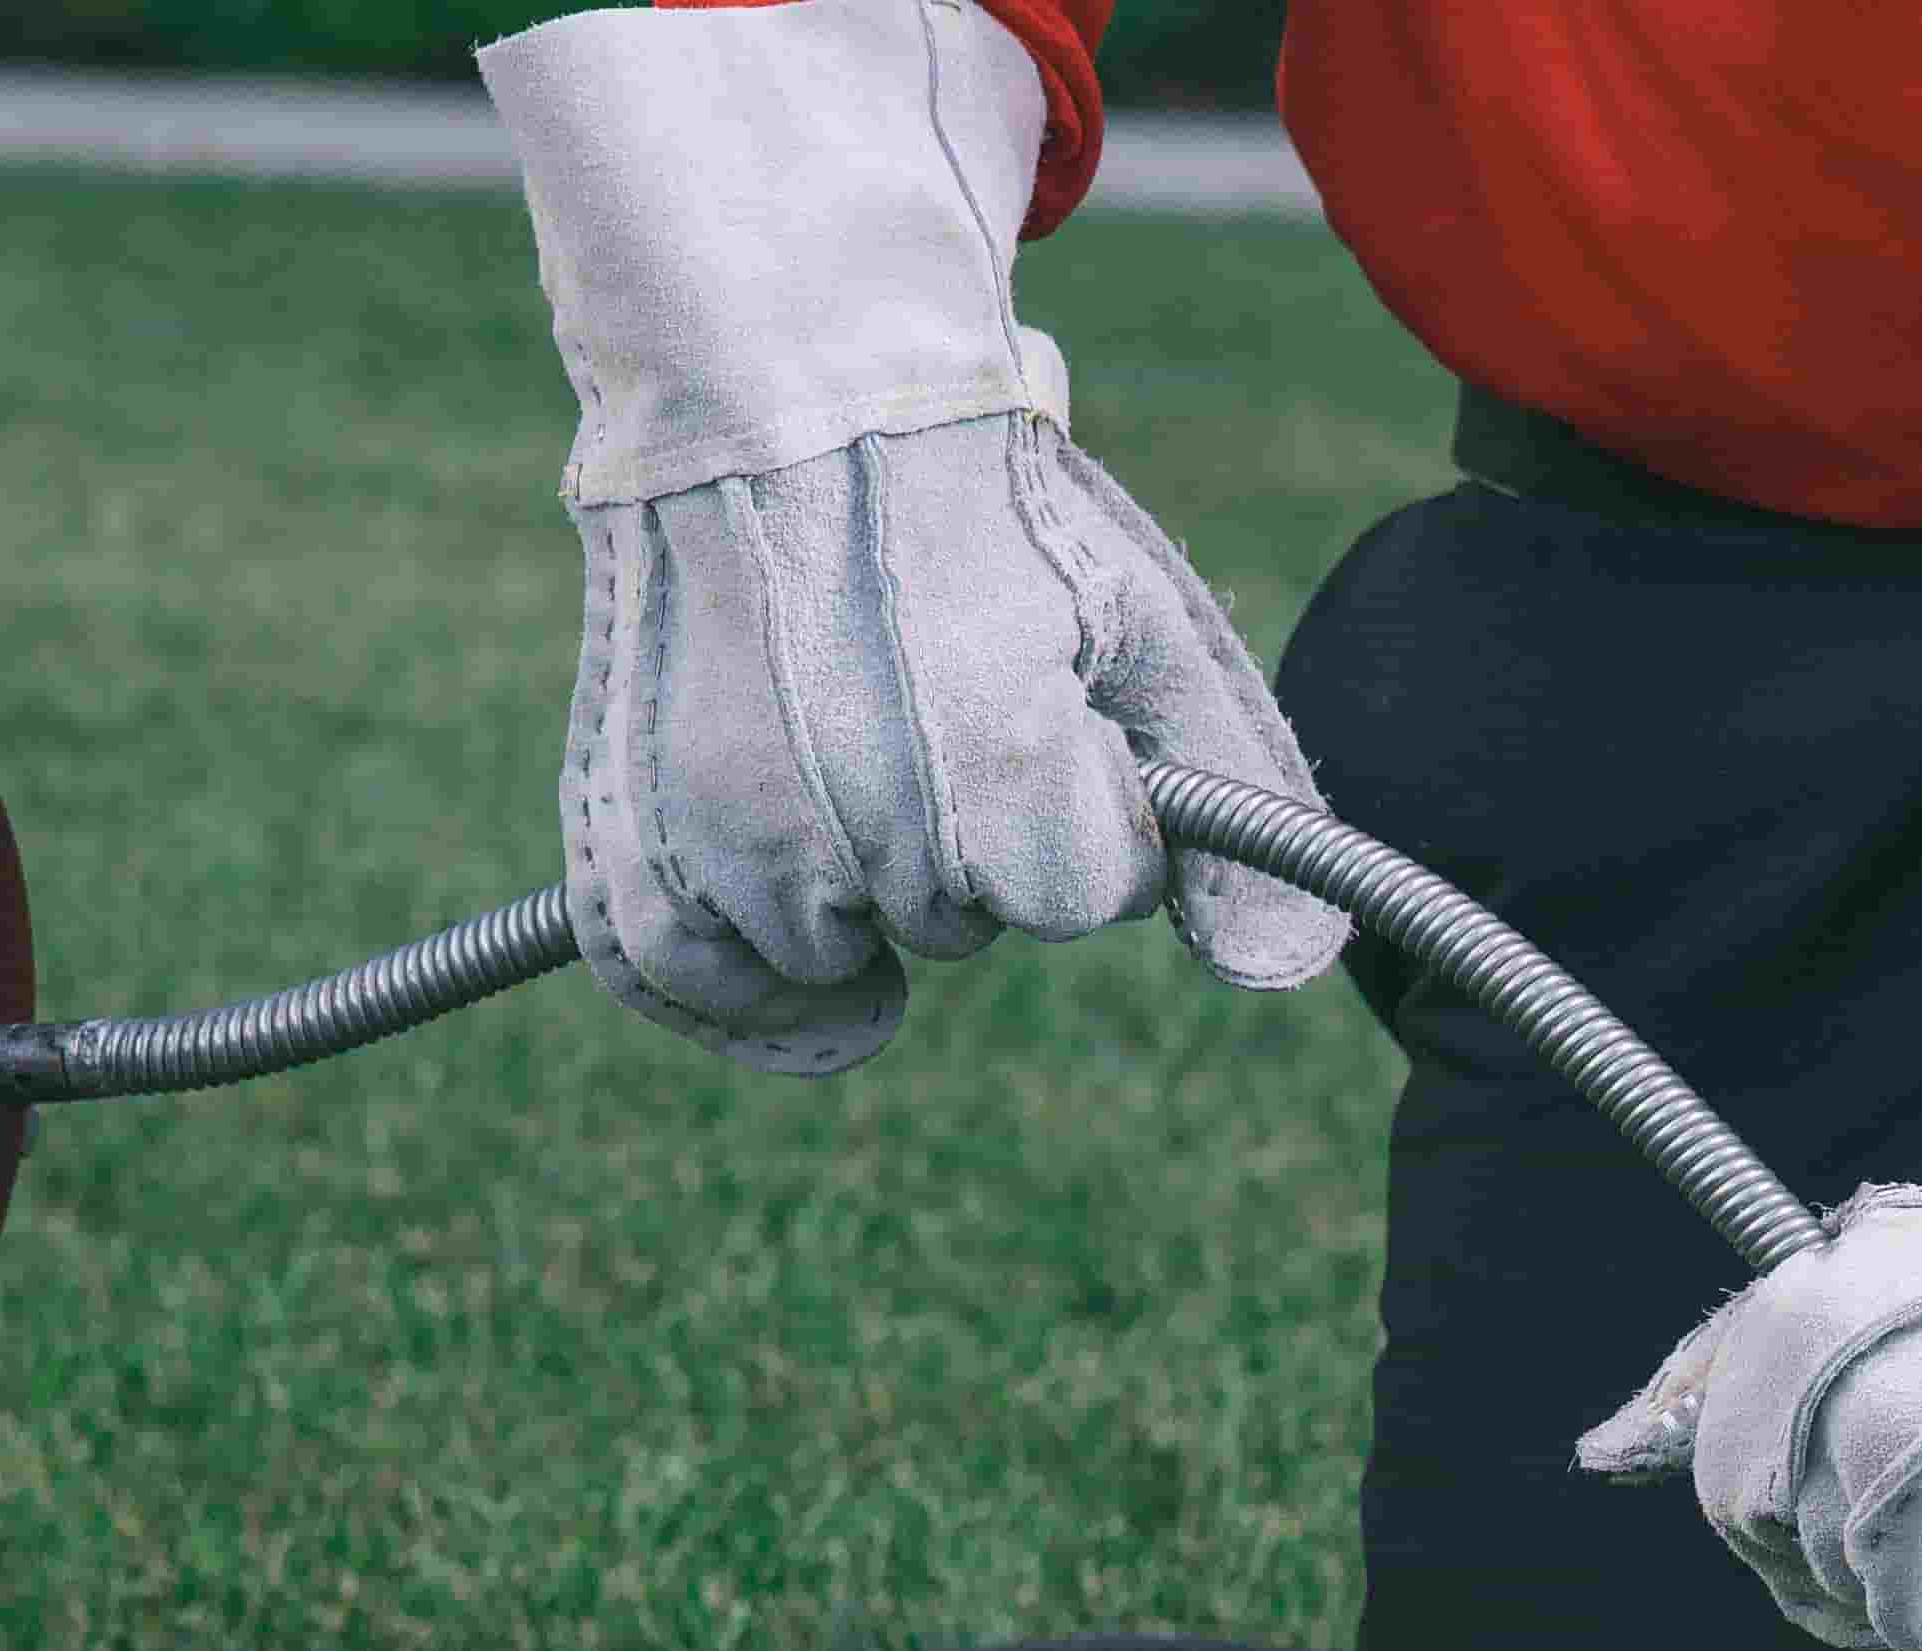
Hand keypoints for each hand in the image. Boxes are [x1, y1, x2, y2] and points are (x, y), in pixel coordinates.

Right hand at [481, 0, 1342, 1071]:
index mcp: (1000, 774)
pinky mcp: (634, 837)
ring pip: (834, 957)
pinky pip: (684, 978)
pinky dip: (738, 978)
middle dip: (969, 837)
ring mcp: (733, 839)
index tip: (1048, 715)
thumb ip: (1234, 803)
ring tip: (843, 741)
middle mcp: (859, 825)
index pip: (1086, 895)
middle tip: (926, 699)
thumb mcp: (1144, 630)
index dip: (1088, 809)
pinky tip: (794, 938)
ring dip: (855, 888)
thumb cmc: (975, 515)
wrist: (779, 401)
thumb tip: (1288, 968)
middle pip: (959, 925)